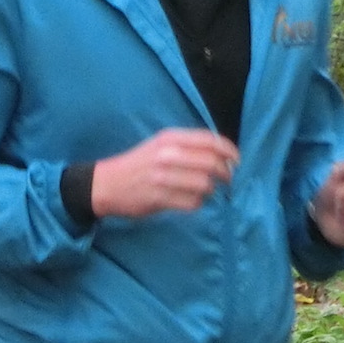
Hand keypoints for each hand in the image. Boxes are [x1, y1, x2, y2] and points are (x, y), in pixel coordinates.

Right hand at [91, 129, 239, 218]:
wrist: (106, 183)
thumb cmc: (139, 164)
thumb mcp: (160, 145)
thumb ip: (188, 146)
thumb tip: (222, 155)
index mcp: (170, 138)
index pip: (210, 141)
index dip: (229, 151)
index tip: (237, 160)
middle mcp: (167, 155)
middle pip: (211, 164)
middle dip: (225, 174)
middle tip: (227, 180)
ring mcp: (162, 177)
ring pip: (204, 185)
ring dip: (210, 191)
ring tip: (204, 191)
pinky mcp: (159, 198)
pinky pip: (192, 202)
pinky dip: (197, 203)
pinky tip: (190, 200)